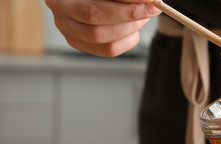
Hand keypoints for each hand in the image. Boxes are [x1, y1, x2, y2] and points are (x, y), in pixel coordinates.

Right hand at [45, 0, 160, 56]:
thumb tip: (150, 1)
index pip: (94, 9)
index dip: (127, 4)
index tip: (150, 1)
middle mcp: (60, 12)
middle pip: (97, 26)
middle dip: (130, 17)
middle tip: (150, 9)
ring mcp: (68, 31)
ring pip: (105, 43)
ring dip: (131, 29)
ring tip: (142, 16)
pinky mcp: (80, 42)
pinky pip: (108, 50)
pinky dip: (127, 40)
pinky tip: (132, 26)